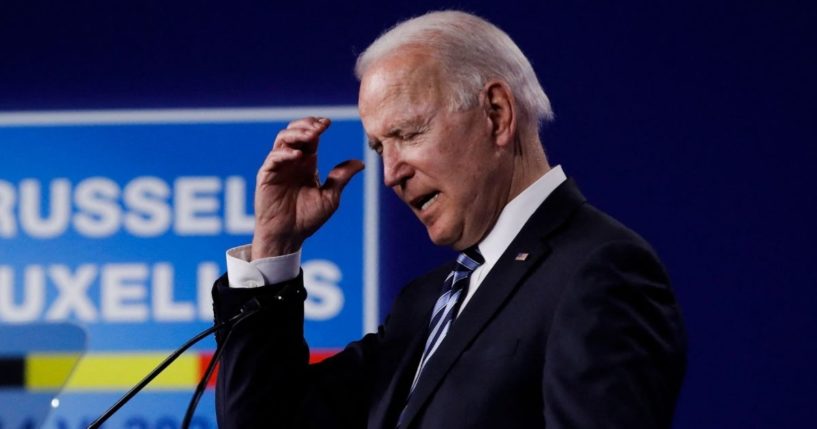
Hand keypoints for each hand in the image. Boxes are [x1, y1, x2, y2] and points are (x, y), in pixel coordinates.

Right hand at [251, 117, 364, 259]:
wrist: (289, 236)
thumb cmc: (308, 219)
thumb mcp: (330, 197)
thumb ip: (341, 177)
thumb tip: (361, 162)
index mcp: (307, 163)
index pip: (311, 137)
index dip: (317, 126)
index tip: (328, 123)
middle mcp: (292, 161)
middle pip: (295, 132)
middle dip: (306, 125)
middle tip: (320, 127)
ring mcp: (278, 167)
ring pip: (282, 139)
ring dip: (296, 134)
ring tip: (310, 136)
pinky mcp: (266, 176)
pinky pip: (273, 158)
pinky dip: (284, 153)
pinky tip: (298, 155)